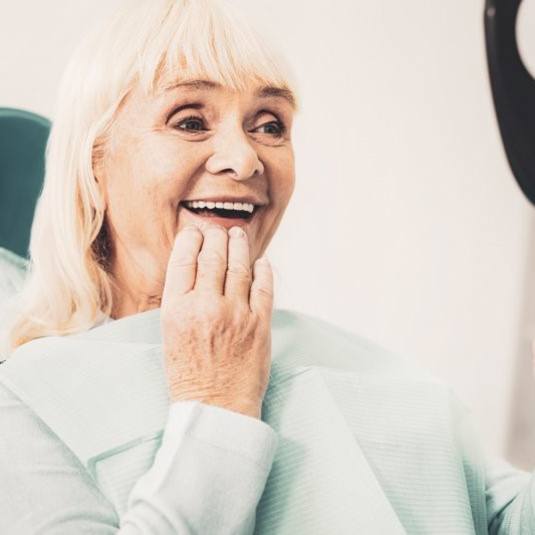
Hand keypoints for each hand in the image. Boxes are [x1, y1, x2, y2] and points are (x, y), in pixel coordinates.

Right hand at [160, 223, 273, 418]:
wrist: (215, 408)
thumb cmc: (189, 376)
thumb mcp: (170, 335)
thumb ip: (181, 301)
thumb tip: (196, 268)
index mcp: (176, 310)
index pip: (183, 260)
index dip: (191, 239)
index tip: (195, 232)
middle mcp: (205, 306)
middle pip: (213, 256)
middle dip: (216, 236)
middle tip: (218, 230)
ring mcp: (235, 314)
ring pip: (239, 266)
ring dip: (239, 245)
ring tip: (238, 236)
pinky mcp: (259, 324)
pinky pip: (264, 286)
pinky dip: (263, 269)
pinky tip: (260, 261)